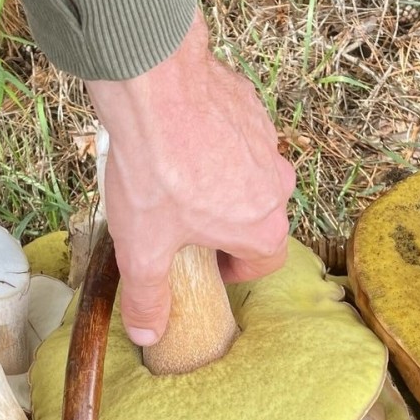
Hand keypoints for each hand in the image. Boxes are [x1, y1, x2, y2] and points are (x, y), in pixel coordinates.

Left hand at [85, 11, 295, 346]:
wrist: (154, 86)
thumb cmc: (155, 170)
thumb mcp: (142, 249)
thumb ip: (148, 297)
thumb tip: (149, 333)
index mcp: (262, 226)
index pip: (265, 261)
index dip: (235, 269)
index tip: (209, 266)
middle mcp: (276, 183)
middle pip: (257, 216)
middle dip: (223, 223)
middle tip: (181, 221)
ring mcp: (266, 141)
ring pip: (248, 173)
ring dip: (220, 180)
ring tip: (173, 176)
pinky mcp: (250, 104)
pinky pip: (236, 133)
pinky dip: (213, 140)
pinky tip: (176, 137)